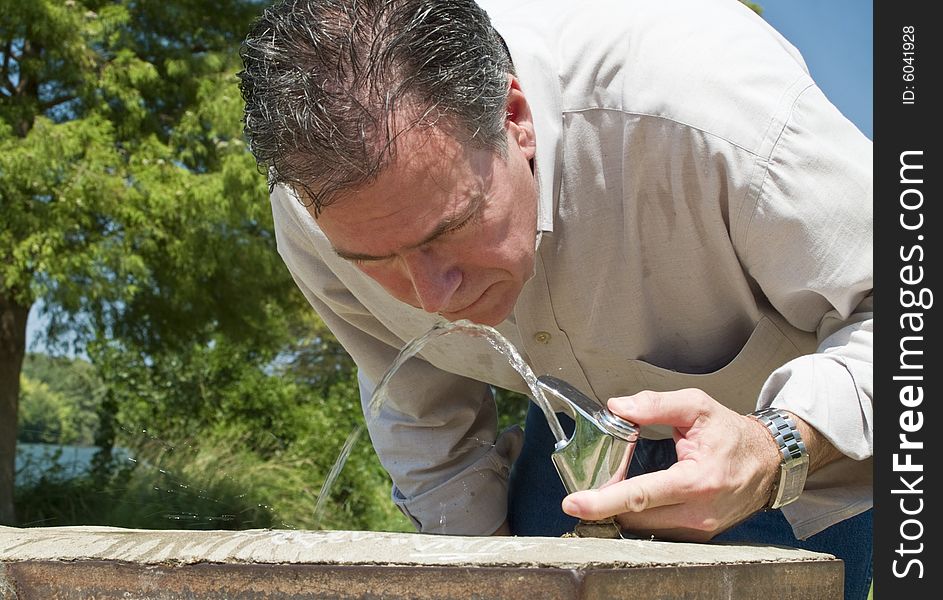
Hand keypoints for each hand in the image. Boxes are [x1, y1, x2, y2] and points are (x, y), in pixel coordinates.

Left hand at [561, 389, 780, 541]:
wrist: (769, 461)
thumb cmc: (732, 435)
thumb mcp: (696, 406)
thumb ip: (654, 404)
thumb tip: (617, 407)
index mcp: (697, 480)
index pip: (642, 495)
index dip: (603, 501)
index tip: (575, 503)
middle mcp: (698, 511)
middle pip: (635, 517)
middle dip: (607, 503)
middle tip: (595, 482)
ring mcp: (699, 529)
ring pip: (644, 528)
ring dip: (623, 511)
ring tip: (618, 488)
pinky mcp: (699, 536)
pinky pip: (658, 531)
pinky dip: (641, 516)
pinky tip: (638, 499)